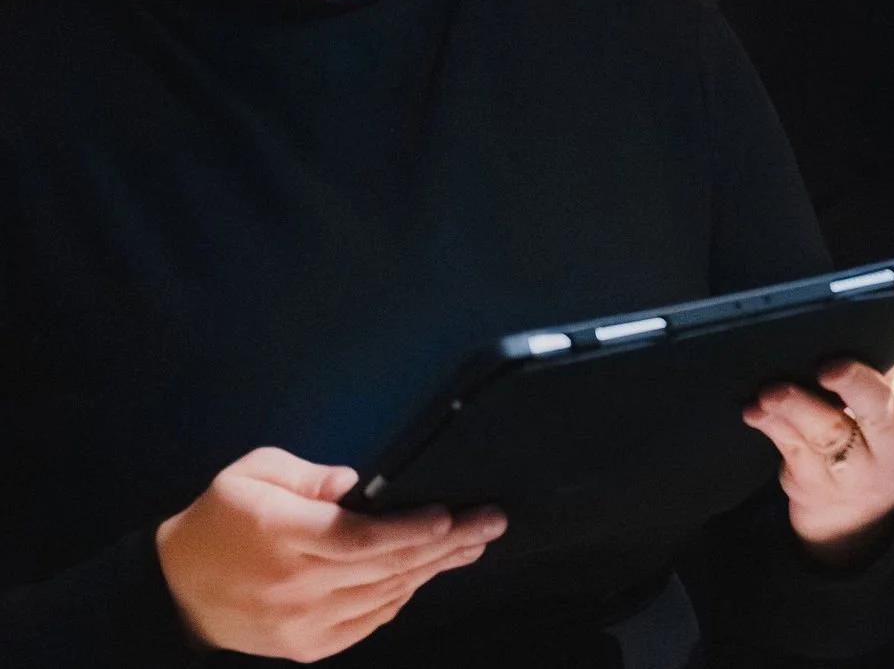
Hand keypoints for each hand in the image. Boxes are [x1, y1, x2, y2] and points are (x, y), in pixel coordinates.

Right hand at [155, 447, 505, 662]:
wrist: (175, 592)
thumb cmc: (220, 520)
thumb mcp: (251, 474)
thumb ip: (305, 474)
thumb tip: (354, 482)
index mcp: (282, 534)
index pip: (360, 538)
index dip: (410, 530)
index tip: (452, 516)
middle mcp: (295, 583)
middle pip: (385, 567)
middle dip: (447, 544)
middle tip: (491, 523)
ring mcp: (302, 621)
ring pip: (384, 596)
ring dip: (433, 570)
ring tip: (472, 545)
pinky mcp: (306, 646)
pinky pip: (369, 621)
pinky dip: (402, 597)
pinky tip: (426, 574)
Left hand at [745, 354, 893, 564]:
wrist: (854, 501)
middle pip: (881, 424)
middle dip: (859, 390)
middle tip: (835, 364)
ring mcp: (851, 473)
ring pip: (827, 435)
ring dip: (799, 407)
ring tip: (777, 387)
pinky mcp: (809, 477)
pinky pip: (788, 446)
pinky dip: (771, 422)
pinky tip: (759, 407)